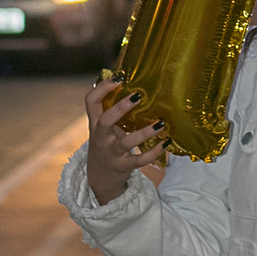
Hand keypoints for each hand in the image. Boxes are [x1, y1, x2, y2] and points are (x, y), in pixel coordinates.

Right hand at [85, 81, 167, 205]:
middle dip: (121, 108)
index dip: (102, 88)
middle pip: (106, 120)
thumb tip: (128, 81)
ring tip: (160, 123)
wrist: (100, 177)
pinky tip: (165, 143)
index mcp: (96, 123)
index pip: (91, 101)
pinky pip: (139, 160)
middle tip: (138, 96)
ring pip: (127, 141)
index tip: (118, 78)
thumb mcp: (103, 127)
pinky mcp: (123, 165)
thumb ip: (111, 109)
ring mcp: (112, 152)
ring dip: (144, 132)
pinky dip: (154, 152)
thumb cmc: (106, 143)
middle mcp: (101, 137)